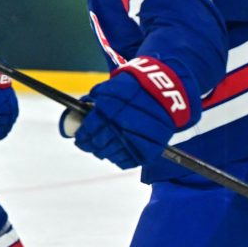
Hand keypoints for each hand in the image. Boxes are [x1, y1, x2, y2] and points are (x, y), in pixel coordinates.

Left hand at [0, 71, 18, 138]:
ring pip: (13, 113)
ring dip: (9, 121)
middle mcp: (10, 104)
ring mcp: (11, 97)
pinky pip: (13, 106)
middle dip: (6, 128)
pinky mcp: (10, 92)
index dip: (0, 132)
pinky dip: (11, 113)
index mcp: (3, 109)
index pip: (3, 125)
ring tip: (4, 126)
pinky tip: (6, 114)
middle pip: (10, 120)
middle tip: (1, 134)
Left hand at [64, 57, 198, 168]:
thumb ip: (96, 97)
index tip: (79, 137)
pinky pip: (128, 161)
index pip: (89, 129)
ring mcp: (136, 139)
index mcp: (109, 108)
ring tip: (101, 149)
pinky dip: (119, 159)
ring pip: (112, 154)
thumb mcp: (114, 85)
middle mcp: (121, 125)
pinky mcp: (149, 150)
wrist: (168, 91)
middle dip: (90, 145)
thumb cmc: (137, 86)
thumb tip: (80, 108)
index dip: (82, 136)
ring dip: (103, 153)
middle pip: (99, 143)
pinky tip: (115, 154)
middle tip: (87, 145)